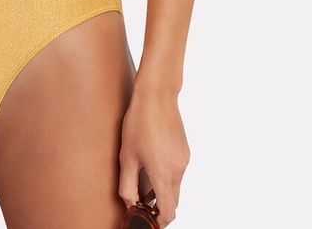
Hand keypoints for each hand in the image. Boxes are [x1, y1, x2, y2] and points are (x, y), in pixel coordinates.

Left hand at [118, 90, 189, 227]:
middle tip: (140, 202)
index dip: (159, 221)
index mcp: (164, 174)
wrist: (157, 96)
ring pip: (175, 185)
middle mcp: (179, 170)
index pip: (168, 212)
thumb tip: (130, 203)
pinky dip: (167, 175)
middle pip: (173, 200)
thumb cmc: (139, 122)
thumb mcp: (127, 156)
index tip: (147, 219)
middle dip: (158, 206)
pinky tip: (150, 161)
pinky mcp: (185, 150)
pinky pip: (177, 171)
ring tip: (141, 179)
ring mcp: (184, 159)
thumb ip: (127, 185)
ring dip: (162, 189)